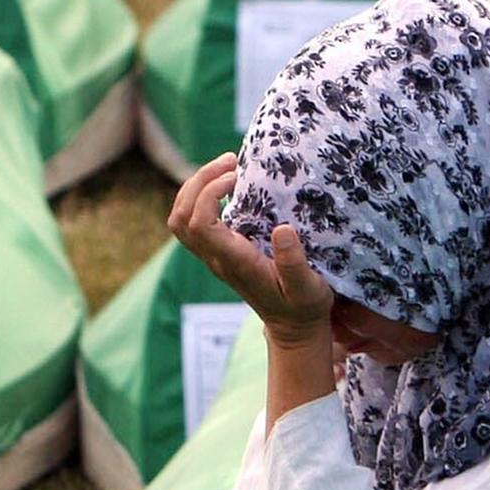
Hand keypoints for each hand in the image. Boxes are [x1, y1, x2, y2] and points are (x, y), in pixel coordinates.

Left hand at [168, 155, 333, 347]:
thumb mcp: (309, 289)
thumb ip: (294, 263)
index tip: (237, 177)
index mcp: (235, 263)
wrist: (293, 328)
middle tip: (231, 161)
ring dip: (196, 187)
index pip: (199, 224)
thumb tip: (282, 229)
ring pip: (180, 219)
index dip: (208, 194)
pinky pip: (192, 220)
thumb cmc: (304, 307)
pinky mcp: (218, 252)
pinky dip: (201, 196)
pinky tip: (228, 184)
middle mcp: (216, 259)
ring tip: (228, 167)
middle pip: (181, 217)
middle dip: (198, 181)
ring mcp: (213, 256)